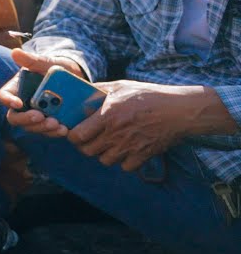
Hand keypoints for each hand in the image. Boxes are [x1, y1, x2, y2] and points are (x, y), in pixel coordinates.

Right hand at [0, 49, 83, 137]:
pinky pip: (46, 132)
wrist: (73, 77)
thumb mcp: (45, 62)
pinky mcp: (47, 124)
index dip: (8, 101)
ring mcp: (34, 116)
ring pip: (31, 127)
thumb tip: (15, 52)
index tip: (18, 103)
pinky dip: (54, 132)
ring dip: (42, 128)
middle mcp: (22, 105)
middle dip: (26, 119)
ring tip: (57, 124)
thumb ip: (31, 60)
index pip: (4, 96)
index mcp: (16, 89)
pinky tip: (64, 129)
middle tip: (40, 116)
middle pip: (15, 117)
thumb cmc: (54, 67)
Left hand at [68, 80, 188, 170]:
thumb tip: (81, 91)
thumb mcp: (121, 87)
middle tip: (91, 138)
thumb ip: (98, 90)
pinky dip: (124, 161)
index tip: (76, 132)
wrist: (180, 110)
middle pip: (87, 151)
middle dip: (86, 146)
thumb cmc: (149, 95)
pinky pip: (125, 167)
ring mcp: (129, 147)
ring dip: (104, 154)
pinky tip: (127, 149)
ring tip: (109, 143)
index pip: (77, 136)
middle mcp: (115, 134)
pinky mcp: (143, 155)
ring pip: (104, 161)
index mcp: (107, 116)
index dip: (73, 135)